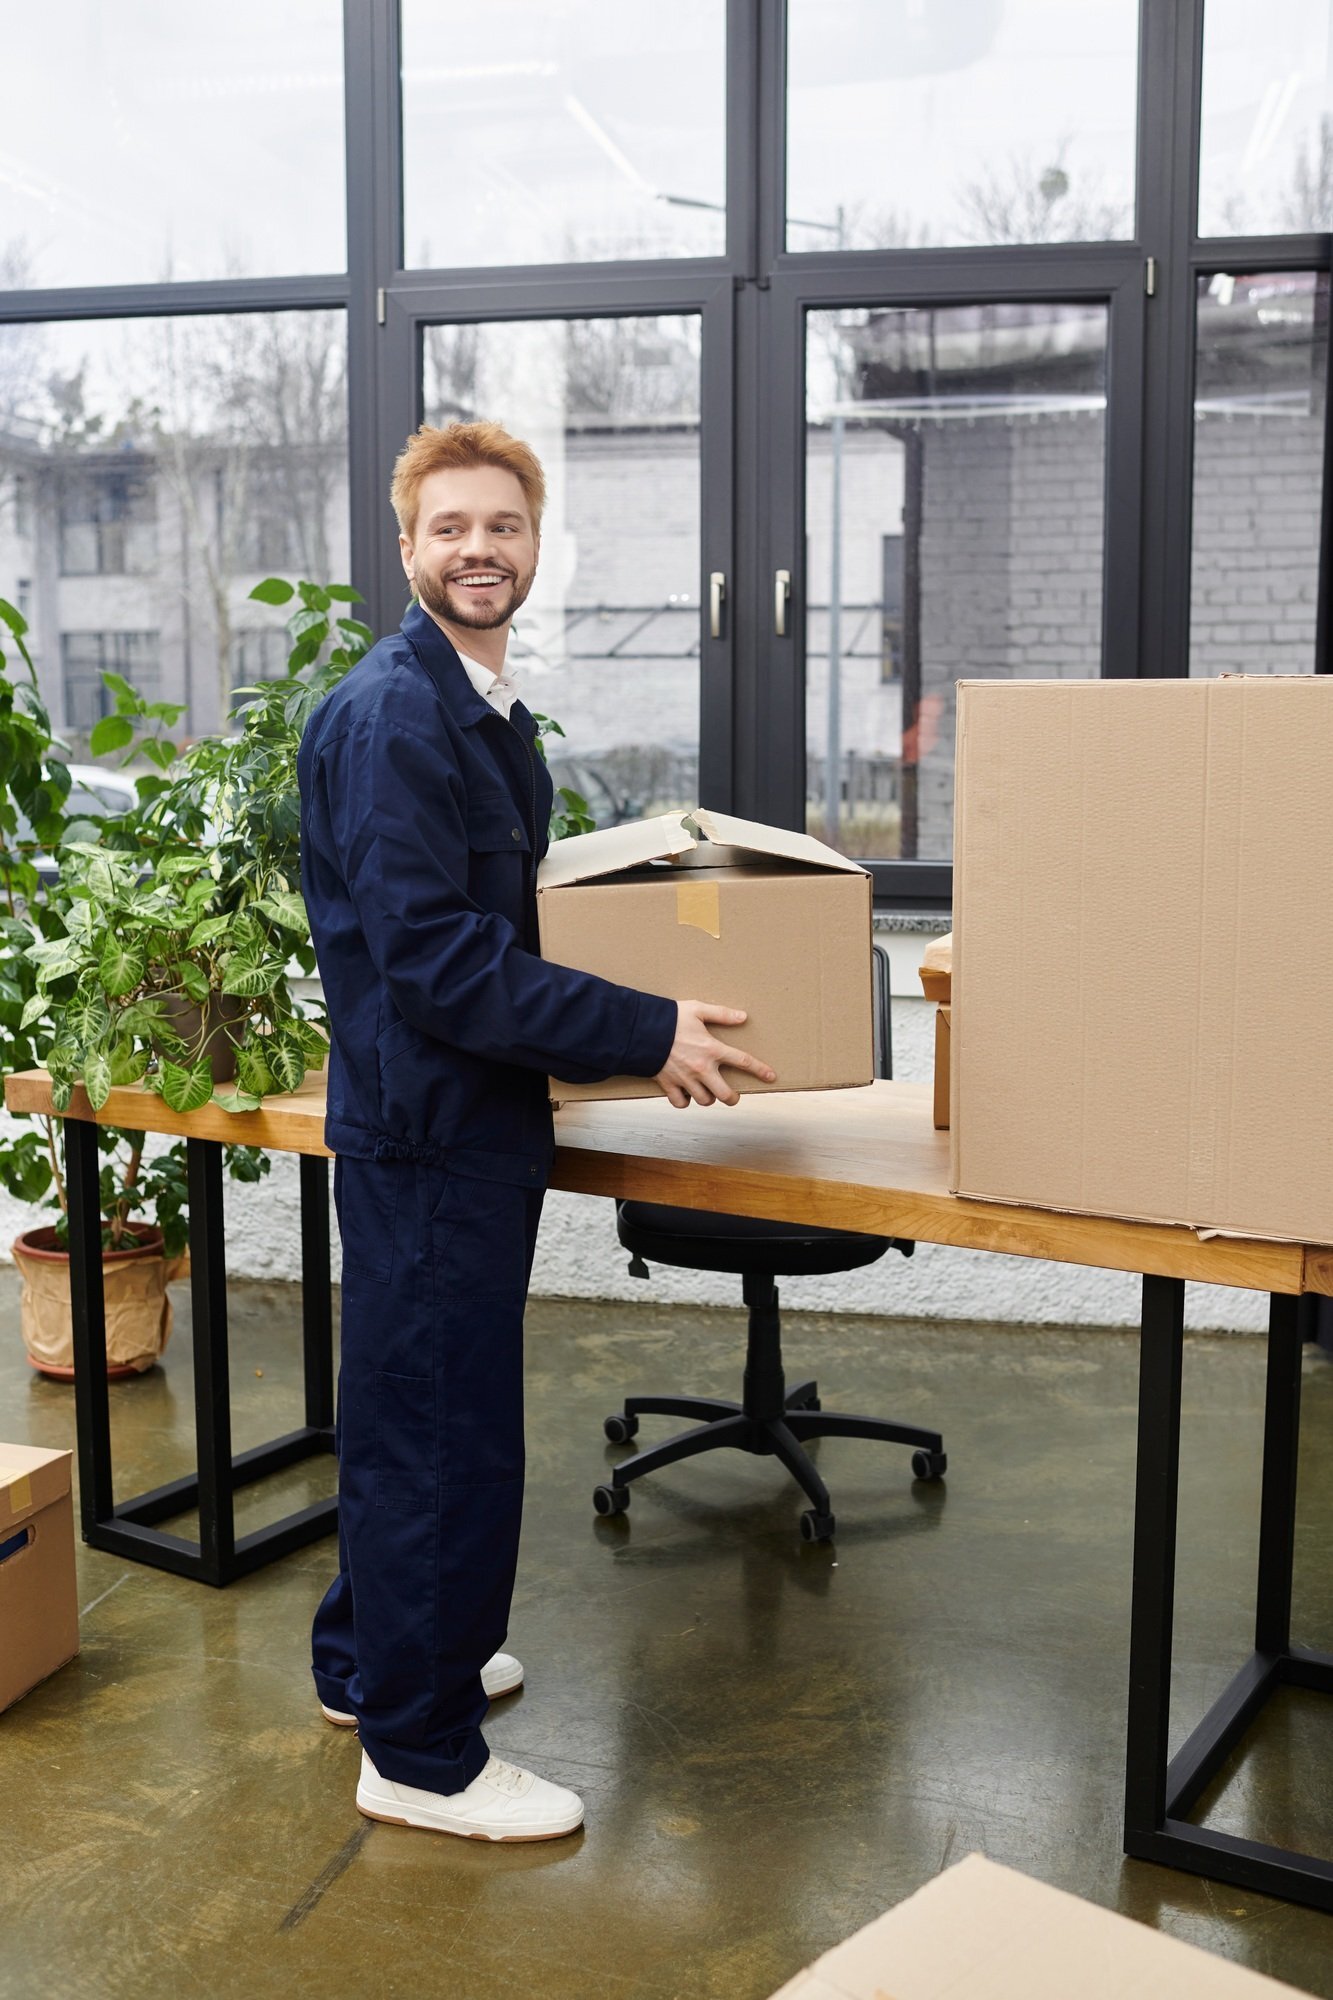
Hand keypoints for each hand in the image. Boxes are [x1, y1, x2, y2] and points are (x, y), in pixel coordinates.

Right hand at [654, 1001, 776, 1108]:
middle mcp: (701, 1068)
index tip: (771, 1077)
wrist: (640, 1029)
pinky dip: (684, 1101)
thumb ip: (721, 1014)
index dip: (760, 1070)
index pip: (743, 1062)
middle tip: (732, 1094)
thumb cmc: (669, 1018)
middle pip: (725, 1095)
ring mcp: (685, 1079)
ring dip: (708, 1098)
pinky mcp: (668, 1085)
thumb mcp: (697, 1009)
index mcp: (712, 1049)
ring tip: (707, 1090)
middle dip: (732, 1097)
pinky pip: (680, 1103)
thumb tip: (743, 1017)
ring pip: (705, 1101)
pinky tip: (686, 1094)